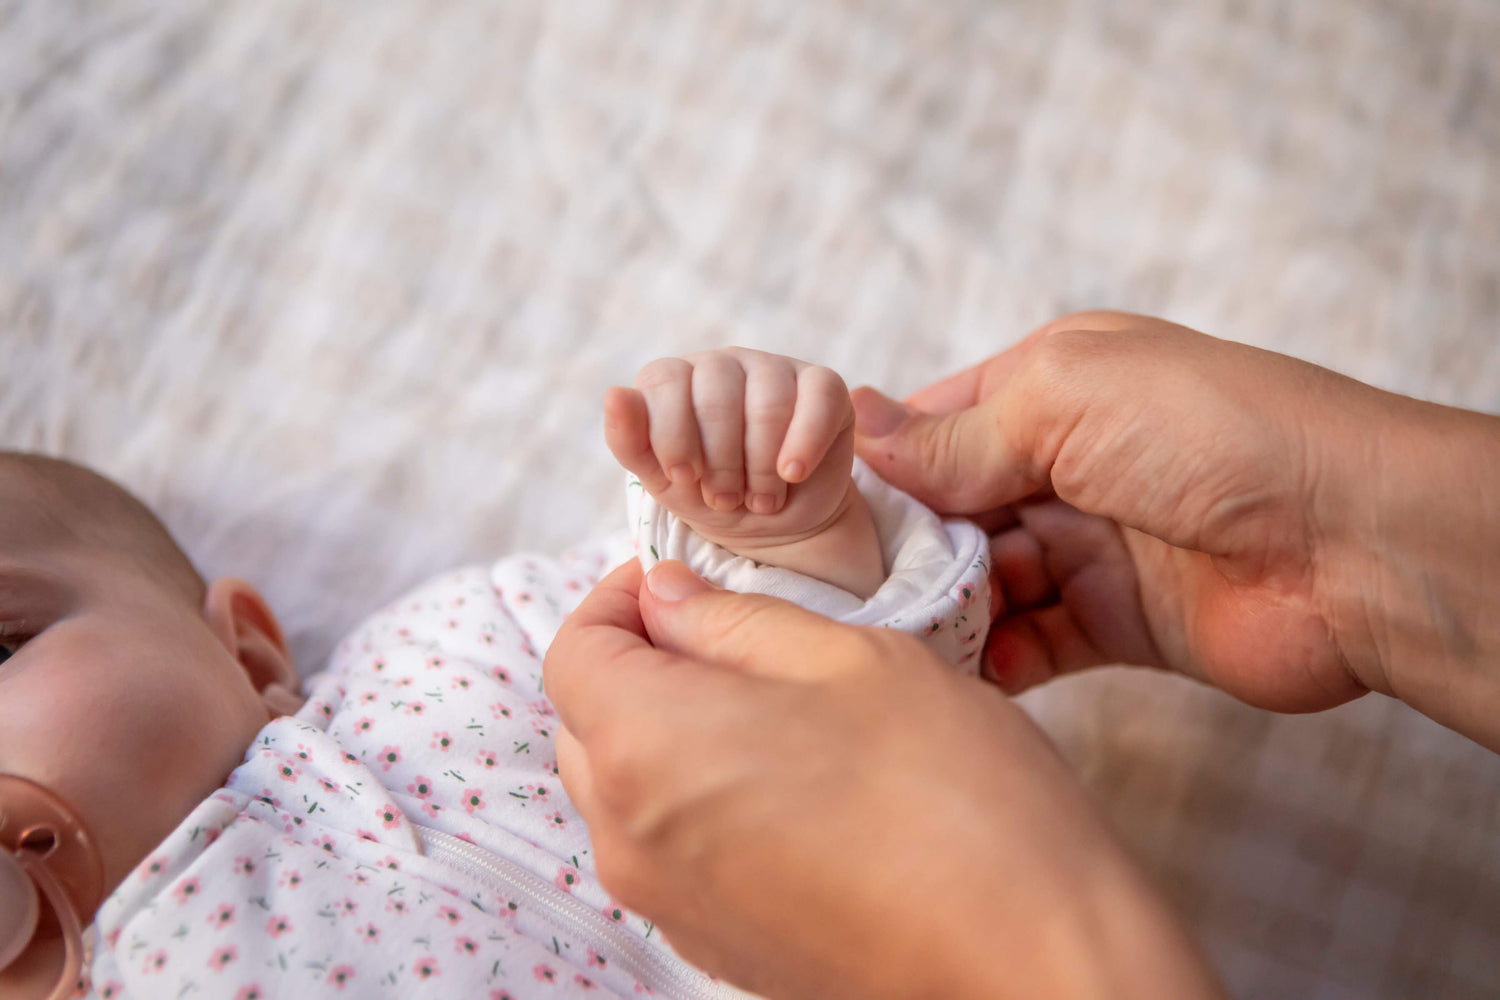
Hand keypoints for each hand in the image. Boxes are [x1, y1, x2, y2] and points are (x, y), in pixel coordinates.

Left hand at [544, 559, 1223, 999]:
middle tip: (725, 627)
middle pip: (585, 724)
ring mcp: (667, 904)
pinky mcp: (713, 946)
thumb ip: (735, 619)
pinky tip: (788, 783)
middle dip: (637, 662)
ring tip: (767, 704)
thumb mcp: (849, 660)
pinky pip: (670, 851)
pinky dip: (697, 800)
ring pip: (624, 790)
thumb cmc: (953, 793)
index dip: (616, 598)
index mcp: (646, 746)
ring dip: (666, 732)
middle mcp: (629, 837)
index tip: (676, 576)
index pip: (574, 652)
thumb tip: (666, 595)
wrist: (1028, 958)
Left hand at [605, 348, 854, 541]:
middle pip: (716, 393)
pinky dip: (803, 442)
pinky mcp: (823, 385)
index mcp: (675, 378)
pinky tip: (792, 474)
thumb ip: (630, 440)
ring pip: (767, 401)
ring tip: (760, 500)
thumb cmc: (711, 496)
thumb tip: (614, 394)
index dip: (673, 435)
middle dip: (720, 461)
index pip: (664, 379)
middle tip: (725, 499)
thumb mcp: (662, 480)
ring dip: (761, 465)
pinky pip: (818, 397)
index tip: (685, 479)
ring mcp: (774, 368)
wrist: (774, 525)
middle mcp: (722, 364)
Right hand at [852, 311, 1499, 745]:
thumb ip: (961, 434)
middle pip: (952, 511)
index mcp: (1053, 388)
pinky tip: (963, 669)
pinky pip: (1032, 643)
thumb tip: (861, 432)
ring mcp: (1092, 545)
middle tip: (847, 589)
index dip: (880, 467)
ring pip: (985, 581)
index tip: (816, 513)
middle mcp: (1066, 464)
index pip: (937, 426)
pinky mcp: (1117, 622)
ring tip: (899, 634)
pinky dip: (995, 657)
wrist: (1354, 543)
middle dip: (905, 546)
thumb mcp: (1068, 402)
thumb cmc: (1218, 437)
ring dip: (944, 607)